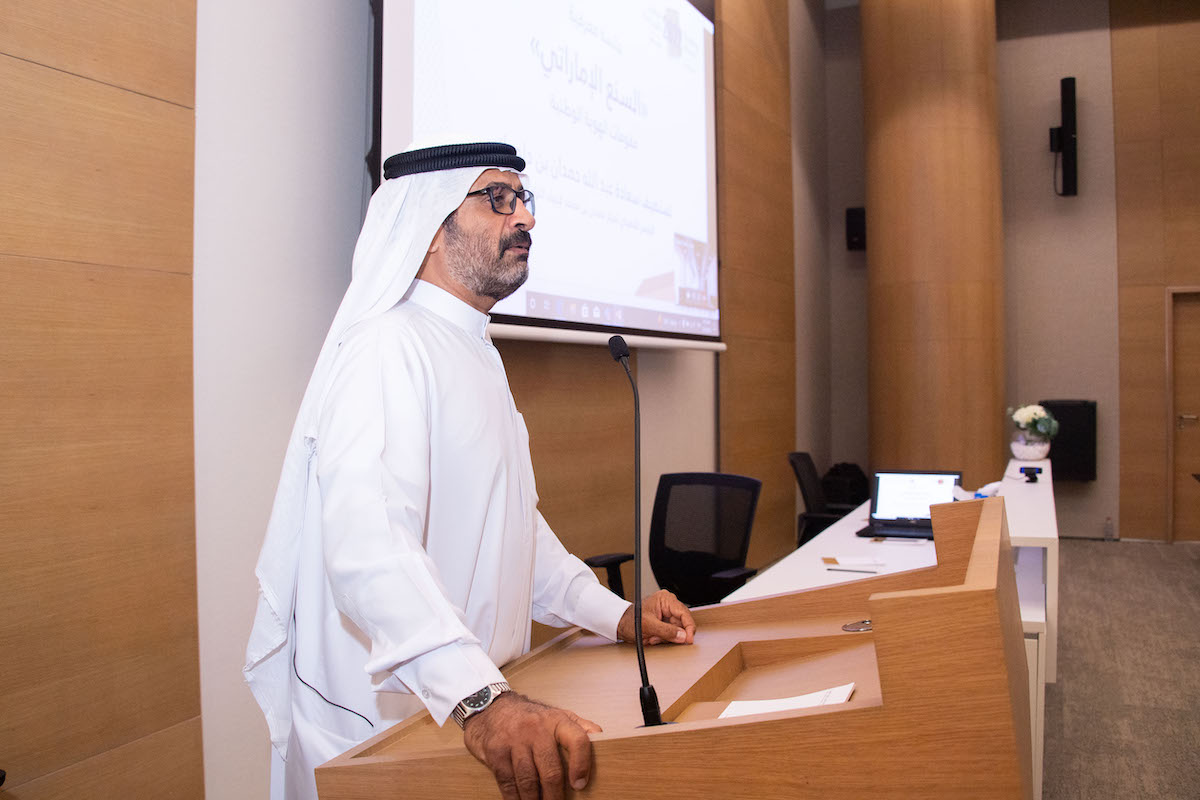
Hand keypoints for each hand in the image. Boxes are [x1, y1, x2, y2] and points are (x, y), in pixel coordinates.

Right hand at [462, 691, 601, 799]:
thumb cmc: (531, 718)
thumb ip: (579, 727)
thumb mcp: (557, 716)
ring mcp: (514, 740)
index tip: (580, 785)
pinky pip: (507, 782)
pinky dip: (514, 798)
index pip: (577, 739)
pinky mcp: (496, 751)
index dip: (582, 764)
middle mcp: (536, 728)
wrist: (492, 708)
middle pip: (550, 769)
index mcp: (557, 720)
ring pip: (528, 779)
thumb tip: (602, 738)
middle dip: (555, 795)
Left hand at [616, 589, 696, 645]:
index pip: (684, 613)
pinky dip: (663, 638)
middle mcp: (668, 604)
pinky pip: (671, 633)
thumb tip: (683, 636)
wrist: (620, 625)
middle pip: (682, 623)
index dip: (689, 628)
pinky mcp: (665, 621)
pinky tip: (653, 637)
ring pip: (677, 630)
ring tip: (652, 637)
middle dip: (672, 634)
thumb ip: (667, 631)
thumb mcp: (648, 626)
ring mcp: (667, 613)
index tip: (688, 639)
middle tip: (658, 638)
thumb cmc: (630, 621)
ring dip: (666, 637)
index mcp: (665, 599)